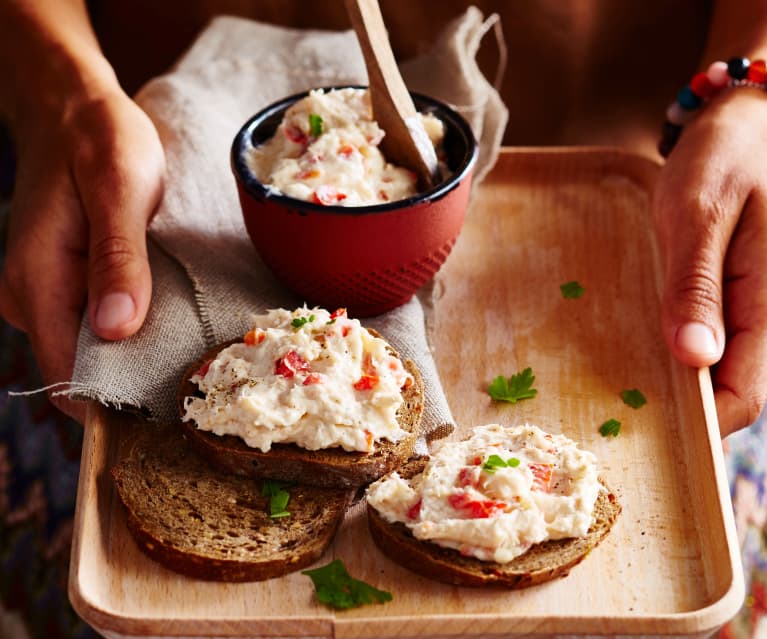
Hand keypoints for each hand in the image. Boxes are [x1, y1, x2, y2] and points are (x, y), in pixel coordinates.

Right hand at [0, 88, 164, 421]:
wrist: (70, 107)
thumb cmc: (98, 139)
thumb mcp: (119, 189)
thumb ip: (117, 258)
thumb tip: (115, 329)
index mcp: (37, 279)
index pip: (69, 373)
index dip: (116, 399)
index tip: (171, 407)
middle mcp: (27, 295)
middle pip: (78, 369)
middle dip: (130, 383)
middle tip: (191, 382)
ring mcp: (39, 292)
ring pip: (85, 350)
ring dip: (131, 358)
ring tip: (182, 353)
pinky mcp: (59, 283)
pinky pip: (88, 326)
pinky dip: (123, 333)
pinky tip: (160, 324)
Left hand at [653, 89, 766, 436]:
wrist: (747, 121)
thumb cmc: (725, 157)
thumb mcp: (697, 214)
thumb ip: (697, 285)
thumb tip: (694, 357)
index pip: (746, 392)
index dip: (704, 422)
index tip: (651, 429)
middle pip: (741, 387)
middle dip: (692, 407)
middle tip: (631, 408)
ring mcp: (765, 304)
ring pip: (734, 366)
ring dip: (690, 380)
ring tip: (639, 381)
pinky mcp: (751, 294)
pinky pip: (729, 339)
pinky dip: (694, 350)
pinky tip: (662, 343)